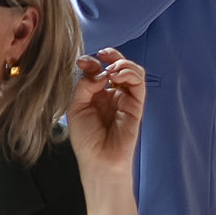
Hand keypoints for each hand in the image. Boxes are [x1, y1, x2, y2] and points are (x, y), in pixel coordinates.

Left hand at [67, 50, 143, 214]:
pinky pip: (138, 83)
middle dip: (112, 55)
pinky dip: (130, 73)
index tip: (82, 61)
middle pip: (118, 65)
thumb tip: (97, 71)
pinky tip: (117, 76)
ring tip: (112, 69)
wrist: (99, 160)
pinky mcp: (136, 105)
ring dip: (123, 63)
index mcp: (96, 94)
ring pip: (132, 71)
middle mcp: (112, 94)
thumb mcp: (76, 107)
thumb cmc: (86, 139)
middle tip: (103, 54)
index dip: (92, 61)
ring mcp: (125, 98)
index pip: (98, 70)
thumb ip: (85, 86)